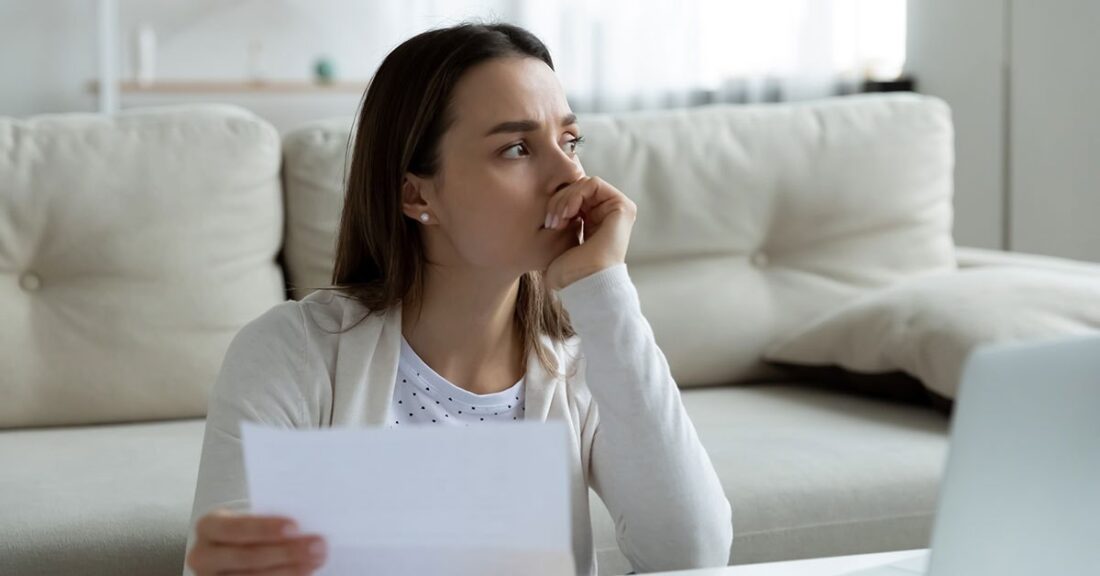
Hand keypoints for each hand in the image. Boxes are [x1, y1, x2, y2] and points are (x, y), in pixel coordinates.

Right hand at [186, 509, 326, 575]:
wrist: (231, 547)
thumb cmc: (247, 528)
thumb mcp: (251, 517)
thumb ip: (270, 518)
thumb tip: (308, 520)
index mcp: (209, 526)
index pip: (235, 528)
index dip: (265, 528)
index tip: (295, 526)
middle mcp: (204, 556)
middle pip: (247, 557)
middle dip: (286, 552)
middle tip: (317, 546)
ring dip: (289, 571)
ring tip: (315, 561)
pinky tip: (302, 573)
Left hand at [543, 176, 636, 290]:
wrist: (583, 284)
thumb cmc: (568, 271)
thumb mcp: (558, 237)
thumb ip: (559, 215)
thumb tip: (547, 195)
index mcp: (594, 220)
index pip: (572, 194)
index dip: (557, 202)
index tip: (547, 223)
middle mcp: (607, 214)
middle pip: (577, 186)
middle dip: (558, 200)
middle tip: (550, 221)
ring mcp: (617, 210)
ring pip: (582, 183)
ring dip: (564, 199)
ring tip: (557, 221)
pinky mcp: (622, 207)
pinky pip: (593, 184)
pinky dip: (574, 195)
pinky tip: (567, 214)